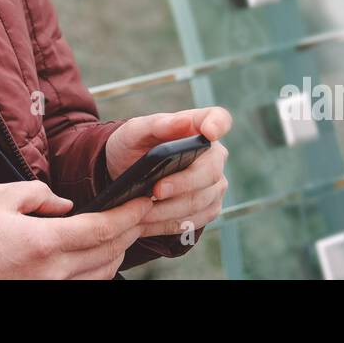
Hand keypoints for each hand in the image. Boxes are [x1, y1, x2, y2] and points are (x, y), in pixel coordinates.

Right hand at [0, 180, 152, 278]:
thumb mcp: (1, 196)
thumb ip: (40, 193)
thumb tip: (66, 204)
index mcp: (45, 241)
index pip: (103, 229)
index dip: (129, 214)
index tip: (144, 198)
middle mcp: (54, 271)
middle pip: (110, 252)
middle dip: (131, 229)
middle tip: (142, 209)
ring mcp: (52, 288)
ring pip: (103, 273)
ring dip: (119, 250)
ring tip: (123, 229)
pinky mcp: (46, 294)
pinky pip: (86, 285)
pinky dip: (101, 268)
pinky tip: (100, 254)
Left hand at [103, 107, 230, 244]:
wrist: (124, 174)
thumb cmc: (132, 146)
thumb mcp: (133, 132)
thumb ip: (156, 124)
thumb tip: (182, 122)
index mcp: (198, 126)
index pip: (219, 119)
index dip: (218, 125)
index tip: (209, 132)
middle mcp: (214, 155)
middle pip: (209, 172)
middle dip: (182, 183)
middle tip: (155, 190)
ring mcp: (215, 183)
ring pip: (200, 201)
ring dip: (168, 209)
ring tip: (141, 212)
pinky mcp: (209, 208)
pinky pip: (194, 220)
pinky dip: (167, 222)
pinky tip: (147, 222)